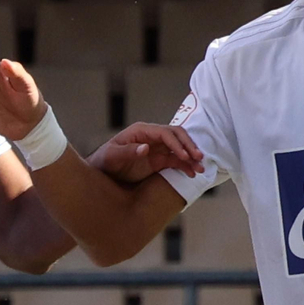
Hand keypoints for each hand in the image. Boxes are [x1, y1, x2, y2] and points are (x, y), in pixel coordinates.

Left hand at [88, 123, 205, 182]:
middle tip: (199, 158)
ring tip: (201, 168)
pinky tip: (193, 173)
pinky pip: (176, 160)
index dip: (176, 143)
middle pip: (176, 136)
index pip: (165, 133)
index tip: (184, 156)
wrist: (102, 173)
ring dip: (191, 157)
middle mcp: (151, 137)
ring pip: (180, 148)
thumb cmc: (104, 161)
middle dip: (189, 146)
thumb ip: (127, 152)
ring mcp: (157, 148)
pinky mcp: (159, 160)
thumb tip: (146, 147)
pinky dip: (186, 166)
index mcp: (141, 131)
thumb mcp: (112, 156)